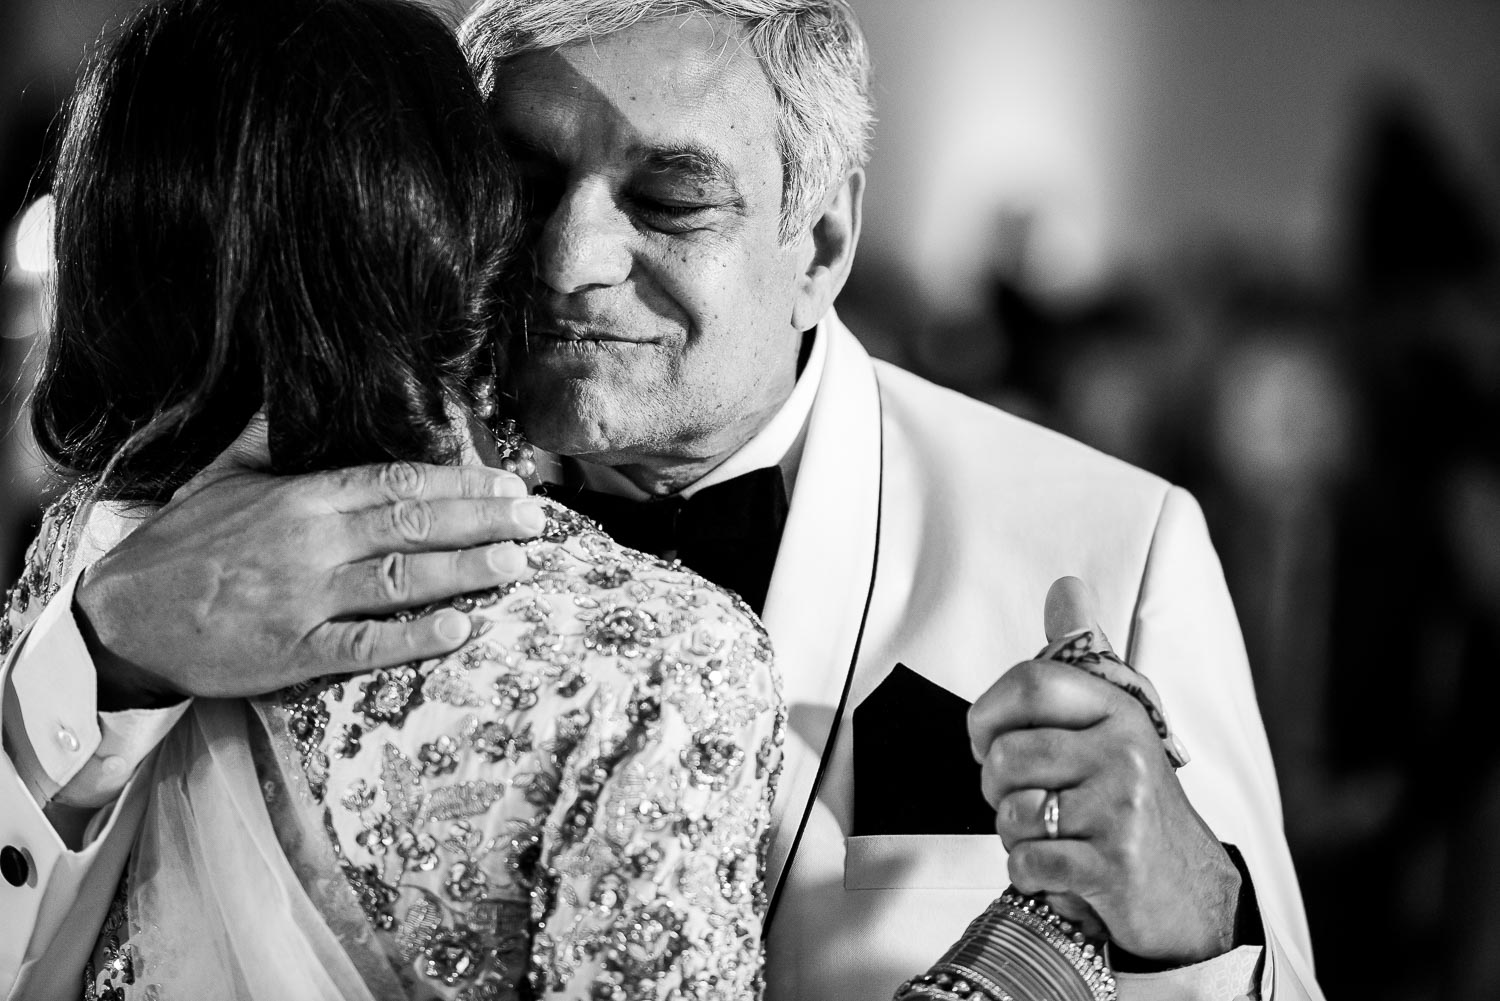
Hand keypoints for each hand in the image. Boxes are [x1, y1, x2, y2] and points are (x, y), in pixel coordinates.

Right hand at [77, 415, 546, 707]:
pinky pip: (363, 645)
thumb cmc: (179, 546)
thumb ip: (271, 438)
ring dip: (465, 571)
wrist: (118, 617)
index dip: (461, 483)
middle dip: (482, 520)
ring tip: (518, 565)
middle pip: (412, 524)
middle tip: (537, 521)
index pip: (397, 481)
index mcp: (301, 496)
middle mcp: (309, 542)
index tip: (508, 483)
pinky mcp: (291, 653)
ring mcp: (302, 599)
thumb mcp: (221, 477)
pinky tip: (458, 630)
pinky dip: (412, 638)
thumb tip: (304, 395)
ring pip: (399, 579)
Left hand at [967, 577, 1240, 963]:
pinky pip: (1029, 861)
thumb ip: (1078, 658)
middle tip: (1020, 799)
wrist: (1189, 889)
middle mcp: (1125, 752)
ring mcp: (1122, 810)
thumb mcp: (1113, 722)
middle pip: (1007, 756)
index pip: (1031, 682)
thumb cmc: (1132, 800)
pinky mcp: (1115, 865)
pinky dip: (1030, 873)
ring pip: (1012, 813)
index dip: (987, 714)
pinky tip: (1059, 869)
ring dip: (1013, 835)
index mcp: (1119, 711)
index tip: (985, 740)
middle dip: (994, 787)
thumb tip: (1066, 586)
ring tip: (1049, 833)